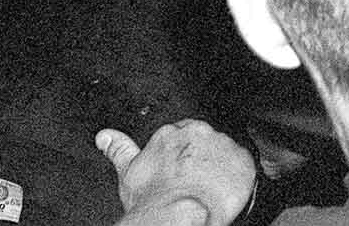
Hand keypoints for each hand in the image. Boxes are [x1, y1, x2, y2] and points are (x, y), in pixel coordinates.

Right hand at [97, 121, 254, 225]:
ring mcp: (222, 145)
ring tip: (208, 190)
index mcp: (172, 132)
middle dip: (202, 160)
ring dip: (220, 169)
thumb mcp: (129, 171)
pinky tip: (224, 193)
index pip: (184, 137)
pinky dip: (237, 180)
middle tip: (195, 182)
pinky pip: (244, 168)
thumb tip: (104, 136)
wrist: (177, 216)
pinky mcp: (243, 161)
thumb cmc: (152, 200)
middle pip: (206, 143)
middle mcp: (199, 133)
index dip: (184, 157)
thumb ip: (119, 149)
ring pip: (225, 154)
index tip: (183, 170)